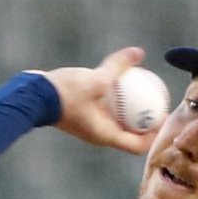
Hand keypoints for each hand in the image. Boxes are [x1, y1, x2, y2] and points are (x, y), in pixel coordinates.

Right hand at [35, 47, 159, 154]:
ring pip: (117, 120)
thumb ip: (117, 67)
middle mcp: (99, 134)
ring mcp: (90, 125)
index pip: (137, 145)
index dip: (154, 135)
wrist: (33, 96)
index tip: (164, 118)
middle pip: (130, 134)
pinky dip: (114, 98)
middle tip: (159, 103)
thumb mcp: (95, 79)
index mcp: (105, 135)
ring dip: (131, 109)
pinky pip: (105, 108)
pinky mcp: (82, 114)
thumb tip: (139, 53)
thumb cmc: (63, 93)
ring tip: (144, 90)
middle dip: (146, 122)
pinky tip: (119, 78)